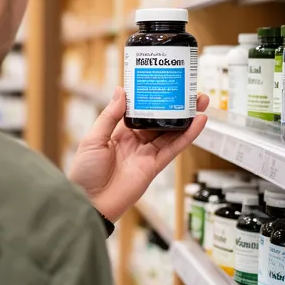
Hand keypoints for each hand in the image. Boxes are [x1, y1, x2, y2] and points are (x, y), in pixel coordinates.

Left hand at [68, 87, 207, 221]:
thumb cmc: (84, 173)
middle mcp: (135, 142)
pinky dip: (188, 136)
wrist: (90, 202)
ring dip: (187, 117)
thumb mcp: (93, 139)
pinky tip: (199, 122)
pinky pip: (174, 148)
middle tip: (188, 89)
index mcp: (118, 133)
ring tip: (200, 101)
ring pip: (171, 132)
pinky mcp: (155, 166)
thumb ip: (109, 116)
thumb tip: (121, 91)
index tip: (161, 82)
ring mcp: (146, 154)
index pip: (138, 111)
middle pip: (159, 120)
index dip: (151, 98)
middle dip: (174, 106)